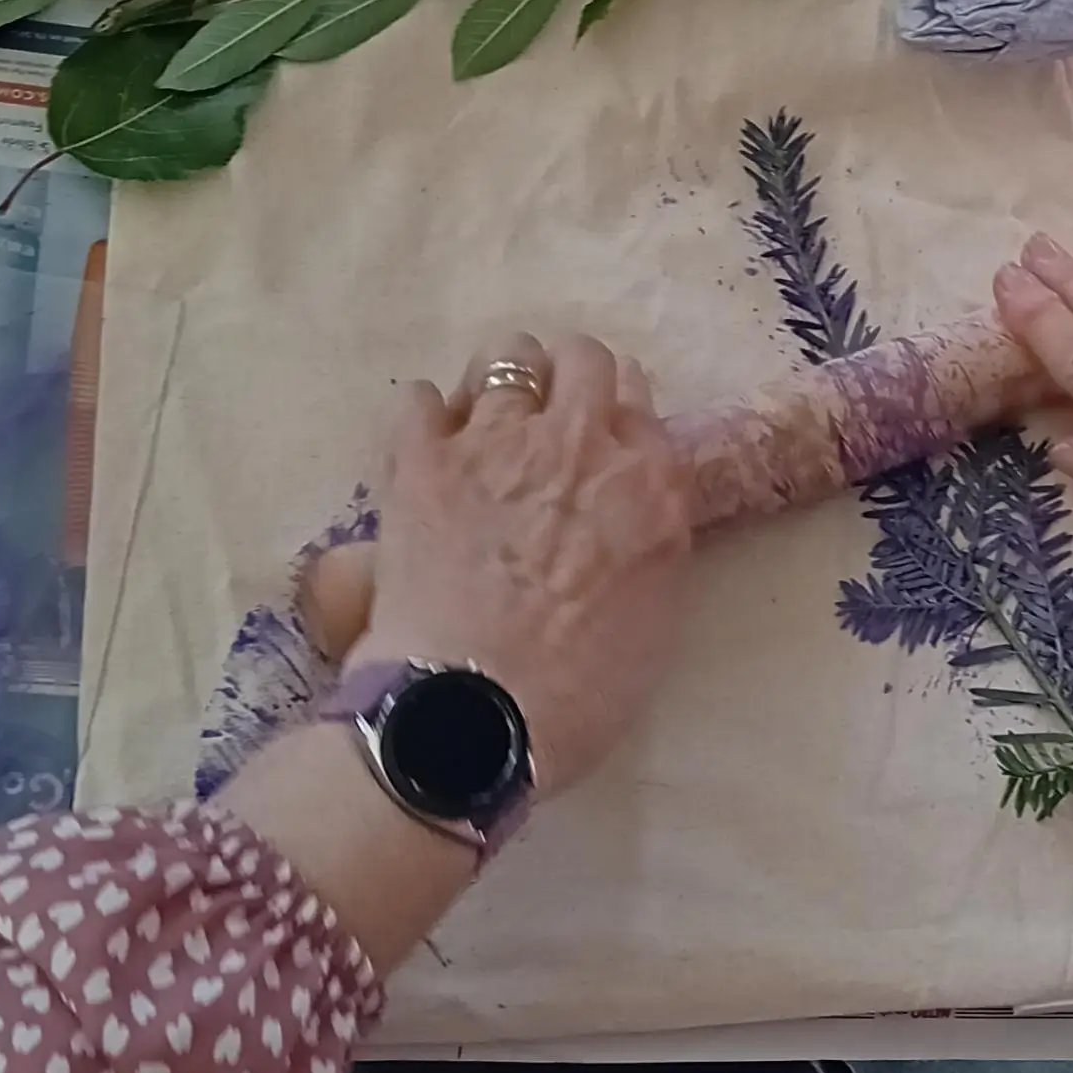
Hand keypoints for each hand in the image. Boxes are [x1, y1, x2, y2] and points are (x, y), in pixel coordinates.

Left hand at [342, 333, 694, 795]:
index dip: (616, 418)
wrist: (474, 717)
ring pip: (506, 356)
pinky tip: (423, 452)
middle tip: (547, 425)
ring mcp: (498, 442)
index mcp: (650, 485)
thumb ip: (648, 542)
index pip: (640, 403)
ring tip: (484, 424)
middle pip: (583, 359)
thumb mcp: (654, 618)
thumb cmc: (577, 696)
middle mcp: (581, 442)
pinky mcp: (423, 459)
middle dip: (566, 380)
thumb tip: (628, 517)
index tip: (599, 442)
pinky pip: (417, 398)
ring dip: (499, 383)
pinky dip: (422, 418)